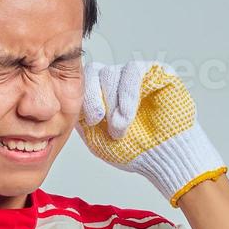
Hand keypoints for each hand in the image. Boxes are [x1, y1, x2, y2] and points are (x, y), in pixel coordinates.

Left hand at [75, 60, 228, 205]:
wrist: (164, 158)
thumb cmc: (133, 151)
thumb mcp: (97, 139)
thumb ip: (81, 120)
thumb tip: (65, 102)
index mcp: (101, 93)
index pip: (84, 80)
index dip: (85, 97)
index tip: (93, 120)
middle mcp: (117, 81)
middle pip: (95, 71)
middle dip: (94, 97)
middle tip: (101, 121)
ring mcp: (136, 76)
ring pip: (113, 72)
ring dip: (114, 102)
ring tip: (120, 126)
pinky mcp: (157, 72)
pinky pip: (134, 70)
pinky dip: (127, 93)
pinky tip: (128, 113)